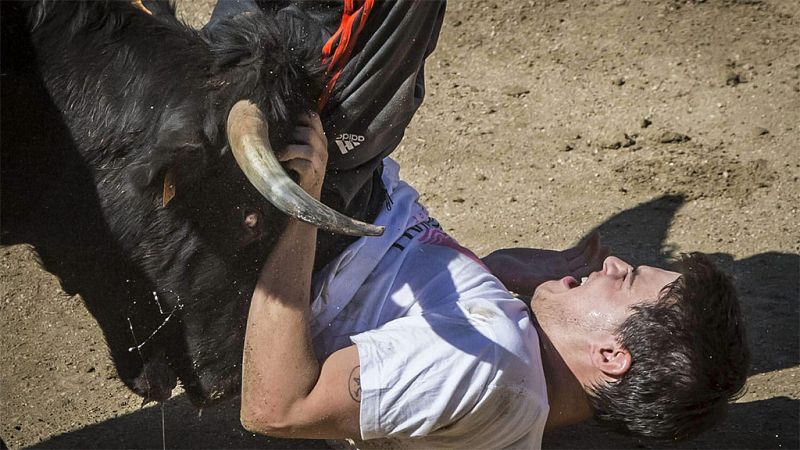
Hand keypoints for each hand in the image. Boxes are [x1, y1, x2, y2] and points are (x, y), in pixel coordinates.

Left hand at [277, 112, 326, 199]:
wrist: (306, 199)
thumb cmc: (299, 172)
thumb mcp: (301, 151)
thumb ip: (295, 136)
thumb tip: (276, 120)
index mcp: (319, 140)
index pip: (314, 118)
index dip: (300, 116)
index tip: (288, 121)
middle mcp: (322, 150)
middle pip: (309, 133)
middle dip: (292, 135)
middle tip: (281, 142)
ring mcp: (320, 164)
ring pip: (309, 149)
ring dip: (290, 150)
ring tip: (280, 155)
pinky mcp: (313, 177)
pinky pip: (305, 165)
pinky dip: (293, 163)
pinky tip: (285, 165)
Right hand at [482, 233, 609, 295]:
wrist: (495, 268)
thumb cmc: (501, 273)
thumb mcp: (514, 277)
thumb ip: (528, 279)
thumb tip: (546, 280)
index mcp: (552, 283)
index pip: (578, 277)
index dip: (591, 269)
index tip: (599, 259)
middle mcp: (558, 278)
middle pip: (584, 269)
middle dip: (596, 258)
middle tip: (607, 248)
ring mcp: (558, 268)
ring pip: (582, 259)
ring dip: (593, 250)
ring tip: (601, 239)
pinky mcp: (556, 259)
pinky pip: (575, 252)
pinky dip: (586, 245)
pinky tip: (594, 236)